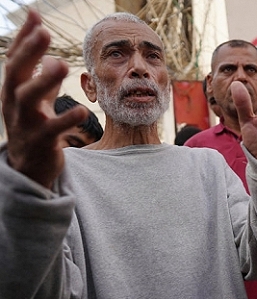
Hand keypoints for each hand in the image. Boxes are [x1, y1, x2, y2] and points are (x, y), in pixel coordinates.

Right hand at [1, 10, 87, 188]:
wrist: (29, 166)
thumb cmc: (34, 124)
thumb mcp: (36, 96)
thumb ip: (41, 72)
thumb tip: (45, 43)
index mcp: (14, 89)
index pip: (15, 58)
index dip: (23, 37)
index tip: (36, 15)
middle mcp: (14, 103)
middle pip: (16, 73)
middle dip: (28, 52)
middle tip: (45, 33)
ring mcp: (25, 123)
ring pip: (28, 99)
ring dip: (44, 81)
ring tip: (62, 64)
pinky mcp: (39, 142)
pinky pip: (51, 130)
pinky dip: (66, 120)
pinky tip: (83, 110)